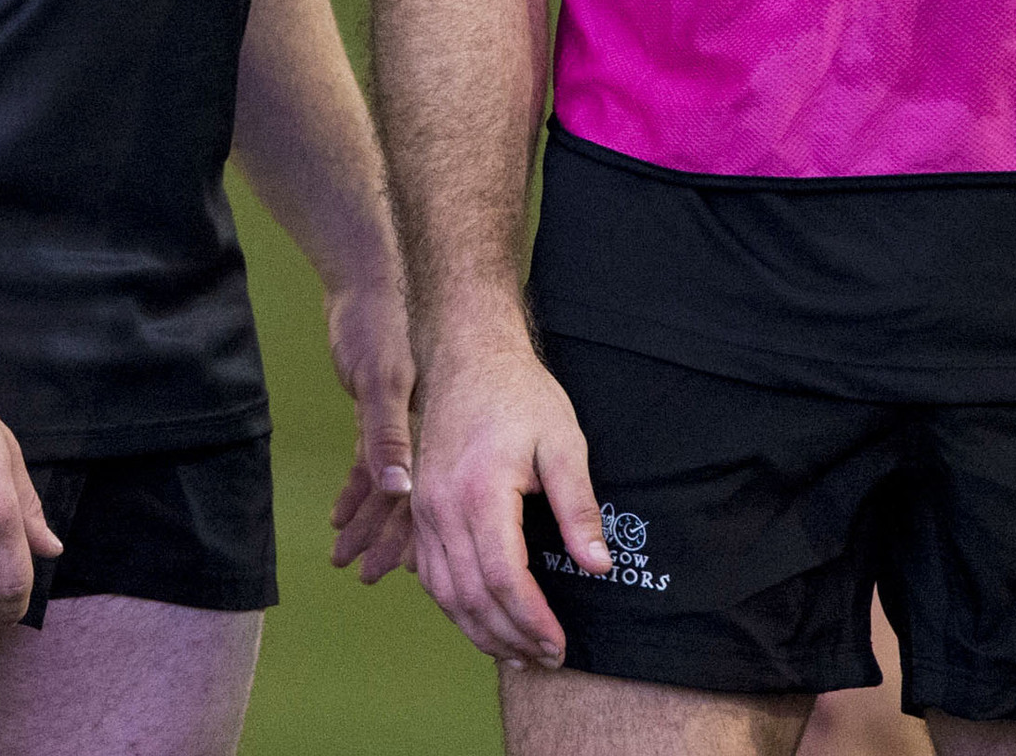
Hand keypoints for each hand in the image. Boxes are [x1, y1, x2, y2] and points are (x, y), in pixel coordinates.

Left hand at [324, 277, 418, 583]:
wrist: (369, 281)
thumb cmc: (379, 324)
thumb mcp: (380, 378)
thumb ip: (385, 433)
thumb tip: (396, 488)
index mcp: (423, 431)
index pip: (420, 499)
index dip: (410, 539)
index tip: (400, 573)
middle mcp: (414, 434)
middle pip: (403, 503)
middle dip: (384, 541)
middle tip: (365, 576)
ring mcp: (398, 425)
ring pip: (385, 488)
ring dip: (367, 522)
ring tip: (348, 559)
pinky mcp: (378, 413)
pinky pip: (369, 462)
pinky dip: (356, 489)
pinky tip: (342, 515)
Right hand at [411, 339, 610, 668]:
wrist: (466, 356)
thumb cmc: (520, 396)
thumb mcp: (563, 442)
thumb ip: (578, 507)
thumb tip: (598, 565)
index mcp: (480, 492)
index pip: (505, 579)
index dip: (532, 621)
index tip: (559, 645)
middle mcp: (441, 507)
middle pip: (471, 596)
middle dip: (509, 637)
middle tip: (545, 659)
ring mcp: (423, 508)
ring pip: (444, 592)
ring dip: (479, 630)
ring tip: (517, 653)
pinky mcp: (418, 507)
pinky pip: (430, 573)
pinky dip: (455, 606)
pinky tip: (482, 619)